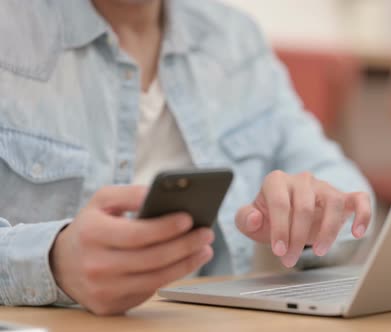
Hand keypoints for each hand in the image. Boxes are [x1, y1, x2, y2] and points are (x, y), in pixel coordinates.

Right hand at [50, 186, 213, 314]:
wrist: (62, 263)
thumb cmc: (92, 226)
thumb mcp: (103, 201)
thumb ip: (131, 193)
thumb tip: (159, 193)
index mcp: (92, 234)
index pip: (136, 234)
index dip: (165, 227)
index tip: (189, 219)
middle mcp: (95, 265)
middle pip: (151, 259)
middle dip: (185, 245)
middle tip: (207, 234)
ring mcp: (102, 289)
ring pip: (155, 279)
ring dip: (186, 264)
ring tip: (205, 250)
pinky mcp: (110, 306)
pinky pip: (149, 291)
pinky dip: (171, 276)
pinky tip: (186, 262)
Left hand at [235, 171, 370, 267]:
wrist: (286, 216)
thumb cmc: (268, 218)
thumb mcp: (250, 221)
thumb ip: (245, 219)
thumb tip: (255, 218)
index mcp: (276, 181)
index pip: (281, 203)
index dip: (280, 229)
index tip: (279, 251)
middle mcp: (302, 179)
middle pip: (305, 206)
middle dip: (298, 237)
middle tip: (290, 260)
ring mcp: (325, 187)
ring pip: (334, 201)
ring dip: (329, 230)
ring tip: (320, 251)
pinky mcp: (343, 196)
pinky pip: (359, 199)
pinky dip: (362, 214)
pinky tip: (357, 233)